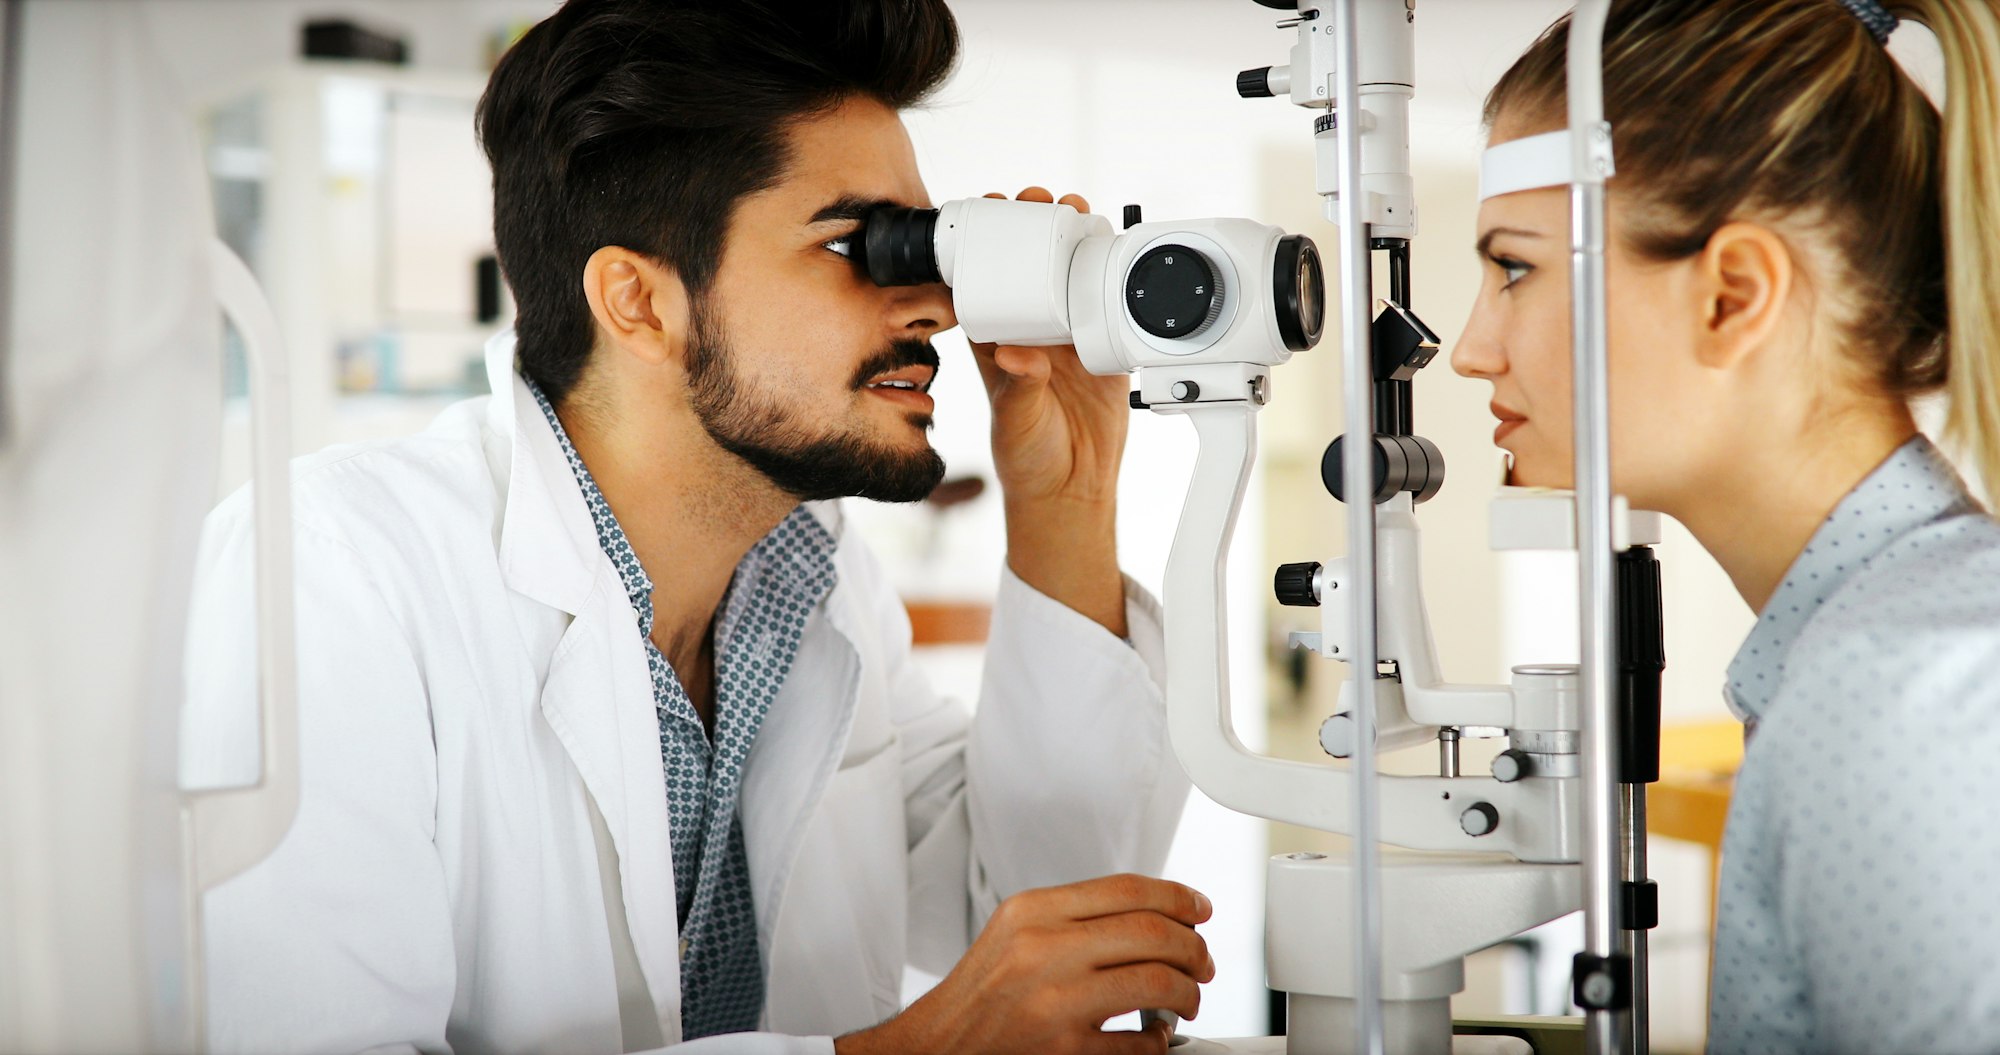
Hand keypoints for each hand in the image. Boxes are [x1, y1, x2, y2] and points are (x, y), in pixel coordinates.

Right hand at [833, 874, 1214, 1054]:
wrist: (940, 1045)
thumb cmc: (983, 992)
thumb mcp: (1017, 931)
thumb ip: (1074, 915)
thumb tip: (1152, 913)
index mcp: (1033, 911)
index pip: (1127, 889)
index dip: (1178, 897)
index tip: (1199, 909)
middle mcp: (1043, 949)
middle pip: (1152, 933)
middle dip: (1193, 948)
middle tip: (1201, 963)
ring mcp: (1055, 1000)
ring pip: (1157, 982)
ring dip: (1187, 993)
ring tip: (1186, 1000)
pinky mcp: (1064, 1048)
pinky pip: (1137, 1041)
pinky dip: (1159, 1040)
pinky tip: (1152, 1036)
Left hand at [970, 186, 1131, 635]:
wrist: (1073, 490)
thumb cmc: (1027, 458)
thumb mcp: (1015, 421)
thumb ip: (1017, 388)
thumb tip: (1015, 354)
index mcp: (994, 341)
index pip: (983, 278)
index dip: (985, 239)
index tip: (990, 208)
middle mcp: (1030, 331)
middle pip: (1030, 263)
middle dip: (1035, 224)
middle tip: (1041, 198)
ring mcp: (1068, 336)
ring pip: (1070, 274)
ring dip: (1075, 239)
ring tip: (1080, 208)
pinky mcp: (1104, 347)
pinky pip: (1109, 301)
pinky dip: (1114, 273)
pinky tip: (1117, 247)